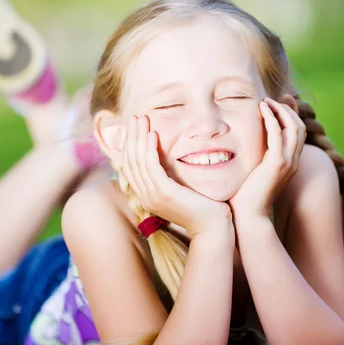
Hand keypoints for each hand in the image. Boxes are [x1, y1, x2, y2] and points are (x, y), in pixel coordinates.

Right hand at [122, 115, 231, 237]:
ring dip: (139, 137)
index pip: (131, 166)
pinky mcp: (163, 193)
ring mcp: (152, 196)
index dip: (131, 145)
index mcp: (146, 196)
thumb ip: (169, 178)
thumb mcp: (180, 190)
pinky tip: (153, 134)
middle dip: (132, 137)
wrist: (212, 226)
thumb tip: (166, 159)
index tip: (135, 127)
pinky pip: (151, 166)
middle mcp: (145, 197)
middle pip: (131, 161)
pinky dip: (150, 149)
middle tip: (135, 117)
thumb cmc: (202, 207)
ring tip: (142, 120)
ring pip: (138, 161)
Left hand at [229, 97, 305, 221]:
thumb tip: (247, 147)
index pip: (298, 133)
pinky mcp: (278, 164)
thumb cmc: (246, 196)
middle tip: (271, 99)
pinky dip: (271, 118)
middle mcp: (294, 162)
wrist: (247, 216)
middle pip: (299, 127)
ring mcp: (288, 163)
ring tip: (266, 101)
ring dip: (280, 110)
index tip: (277, 103)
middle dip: (287, 109)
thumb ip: (257, 157)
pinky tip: (261, 109)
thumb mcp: (254, 171)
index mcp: (290, 163)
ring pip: (293, 127)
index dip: (290, 115)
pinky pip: (278, 134)